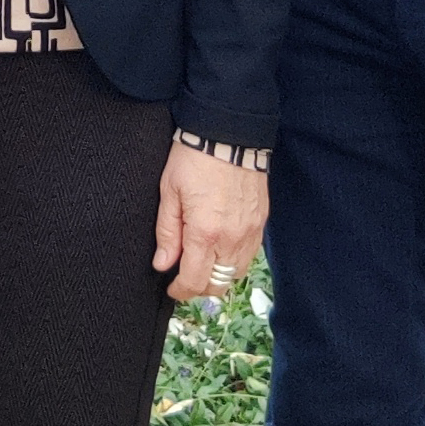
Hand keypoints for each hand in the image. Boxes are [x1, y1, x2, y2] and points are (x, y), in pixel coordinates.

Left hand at [154, 141, 267, 302]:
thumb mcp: (169, 193)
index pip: (195, 280)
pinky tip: (220, 248)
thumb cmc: (193, 159)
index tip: (172, 288)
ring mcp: (251, 231)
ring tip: (202, 263)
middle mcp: (233, 238)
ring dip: (219, 275)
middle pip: (219, 283)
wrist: (228, 134)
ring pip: (237, 273)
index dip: (181, 291)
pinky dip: (234, 260)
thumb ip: (168, 233)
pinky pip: (249, 255)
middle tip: (184, 277)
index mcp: (206, 233)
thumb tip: (163, 264)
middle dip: (200, 287)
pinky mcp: (261, 222)